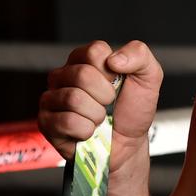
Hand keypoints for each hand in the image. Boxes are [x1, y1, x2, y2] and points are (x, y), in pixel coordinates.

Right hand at [37, 40, 163, 173]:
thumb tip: (114, 59)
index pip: (94, 51)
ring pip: (73, 98)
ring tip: (99, 118)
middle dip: (105, 95)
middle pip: (82, 74)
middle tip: (109, 104)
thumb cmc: (132, 109)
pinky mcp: (46, 121)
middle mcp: (64, 75)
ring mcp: (52, 98)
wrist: (127, 144)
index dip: (112, 71)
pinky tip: (88, 130)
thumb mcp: (148, 77)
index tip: (118, 82)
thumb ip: (138, 55)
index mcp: (86, 59)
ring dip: (97, 114)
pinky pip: (66, 121)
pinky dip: (86, 130)